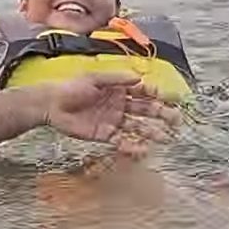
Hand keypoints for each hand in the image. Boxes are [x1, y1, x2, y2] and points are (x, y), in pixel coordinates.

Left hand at [44, 72, 181, 156]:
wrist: (51, 105)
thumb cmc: (71, 87)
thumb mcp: (93, 79)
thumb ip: (116, 78)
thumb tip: (139, 78)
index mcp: (119, 88)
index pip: (144, 91)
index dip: (159, 95)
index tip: (175, 100)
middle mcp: (120, 105)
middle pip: (145, 110)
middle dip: (162, 115)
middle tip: (177, 121)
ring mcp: (114, 120)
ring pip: (137, 127)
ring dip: (152, 132)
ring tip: (166, 138)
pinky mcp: (105, 135)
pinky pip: (122, 141)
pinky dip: (133, 146)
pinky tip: (143, 150)